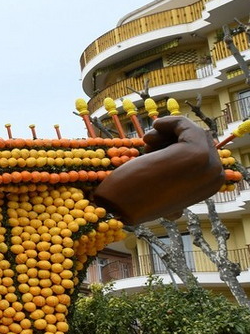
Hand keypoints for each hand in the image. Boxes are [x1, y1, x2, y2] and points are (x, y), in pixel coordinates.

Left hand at [92, 116, 226, 224]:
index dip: (175, 146)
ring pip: (191, 132)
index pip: (201, 150)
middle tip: (148, 146)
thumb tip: (174, 212)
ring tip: (146, 143)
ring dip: (166, 133)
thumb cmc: (133, 200)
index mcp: (209, 186)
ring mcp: (209, 166)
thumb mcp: (160, 197)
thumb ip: (173, 202)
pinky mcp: (197, 154)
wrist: (118, 207)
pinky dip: (169, 122)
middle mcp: (215, 177)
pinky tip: (155, 126)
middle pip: (197, 139)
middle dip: (170, 139)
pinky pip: (186, 125)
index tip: (151, 150)